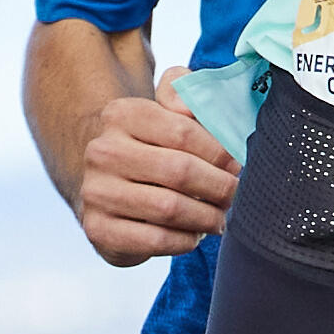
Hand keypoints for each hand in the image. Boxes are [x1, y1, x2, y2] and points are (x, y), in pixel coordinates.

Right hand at [78, 73, 239, 264]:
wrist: (110, 189)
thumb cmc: (152, 149)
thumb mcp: (166, 110)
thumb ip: (184, 92)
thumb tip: (191, 107)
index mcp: (121, 114)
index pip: (184, 132)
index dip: (220, 153)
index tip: (237, 165)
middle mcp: (102, 151)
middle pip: (180, 171)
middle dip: (219, 187)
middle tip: (234, 196)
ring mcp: (96, 192)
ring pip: (169, 208)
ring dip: (206, 217)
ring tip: (218, 218)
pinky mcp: (98, 229)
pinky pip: (155, 240)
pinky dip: (185, 241)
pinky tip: (194, 235)